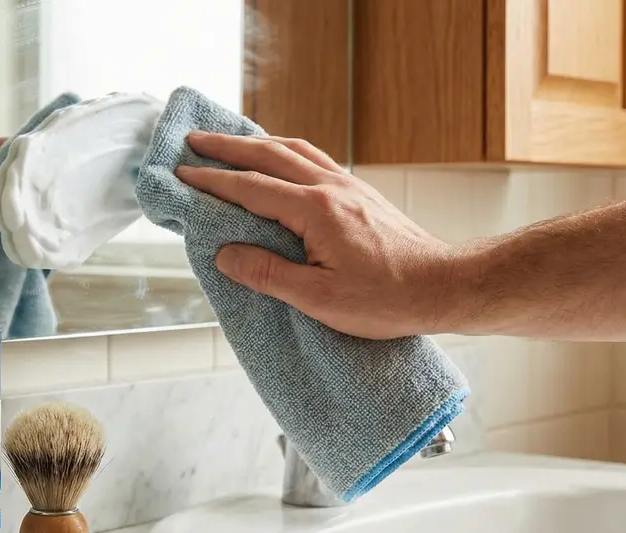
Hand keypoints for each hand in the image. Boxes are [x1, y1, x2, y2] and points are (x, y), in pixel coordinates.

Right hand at [176, 131, 463, 339]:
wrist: (443, 287)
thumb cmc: (386, 299)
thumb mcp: (318, 299)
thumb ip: (268, 274)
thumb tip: (225, 255)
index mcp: (315, 211)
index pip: (251, 189)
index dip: (212, 181)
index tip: (182, 174)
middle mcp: (331, 188)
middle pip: (269, 155)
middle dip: (227, 146)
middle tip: (194, 140)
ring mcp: (349, 186)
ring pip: (294, 150)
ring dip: (257, 142)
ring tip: (231, 142)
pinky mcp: (360, 194)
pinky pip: (315, 159)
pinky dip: (287, 151)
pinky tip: (281, 159)